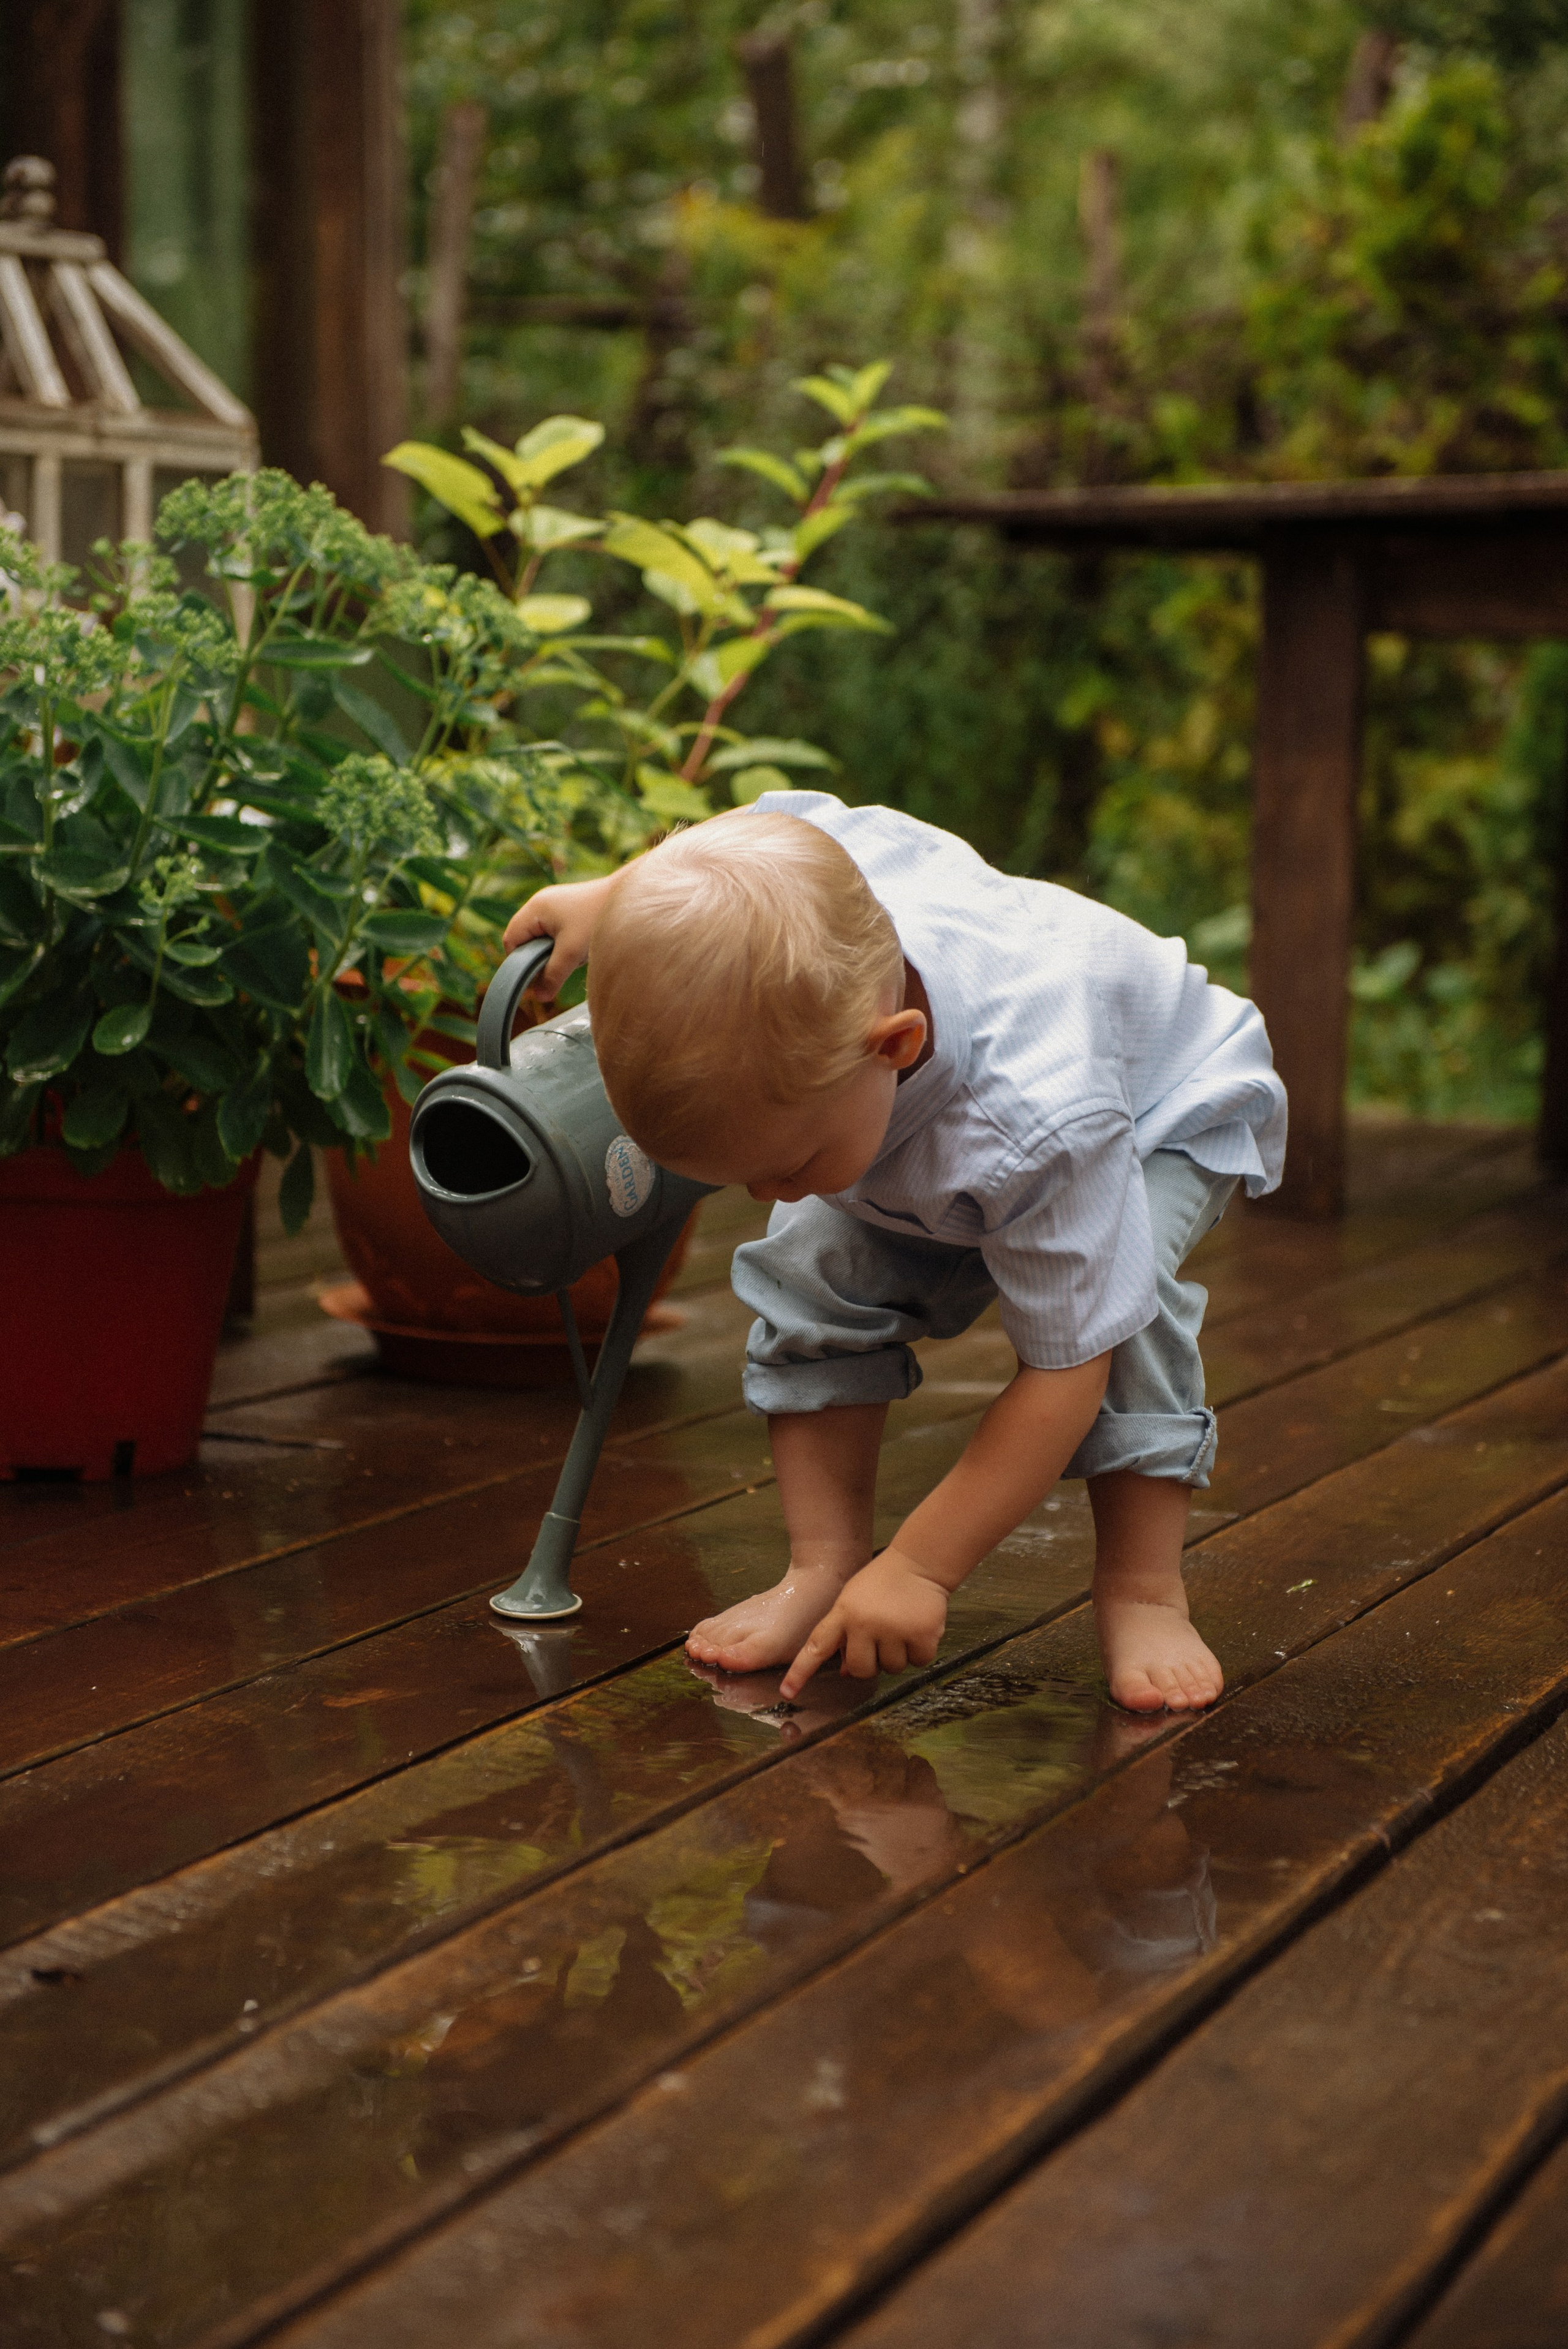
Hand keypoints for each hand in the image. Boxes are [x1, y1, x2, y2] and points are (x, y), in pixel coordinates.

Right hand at [501, 873, 619, 997]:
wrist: (631, 900)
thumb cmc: (598, 920)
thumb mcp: (572, 953)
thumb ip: (553, 975)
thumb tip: (539, 997)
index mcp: (536, 908)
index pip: (511, 940)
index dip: (518, 963)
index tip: (534, 979)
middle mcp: (542, 903)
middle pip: (524, 938)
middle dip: (535, 959)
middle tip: (553, 972)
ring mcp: (555, 905)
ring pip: (541, 937)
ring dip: (551, 953)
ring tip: (570, 958)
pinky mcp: (569, 910)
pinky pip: (555, 933)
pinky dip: (563, 946)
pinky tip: (578, 950)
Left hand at [779, 1547, 948, 1700]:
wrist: (918, 1562)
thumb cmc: (881, 1583)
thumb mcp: (853, 1602)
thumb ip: (845, 1636)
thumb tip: (846, 1673)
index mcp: (843, 1613)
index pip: (816, 1647)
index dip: (800, 1672)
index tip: (787, 1692)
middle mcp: (864, 1623)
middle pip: (861, 1670)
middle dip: (871, 1663)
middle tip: (881, 1640)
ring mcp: (894, 1629)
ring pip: (892, 1669)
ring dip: (898, 1655)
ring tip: (901, 1626)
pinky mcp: (922, 1634)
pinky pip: (919, 1661)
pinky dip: (921, 1651)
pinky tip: (919, 1627)